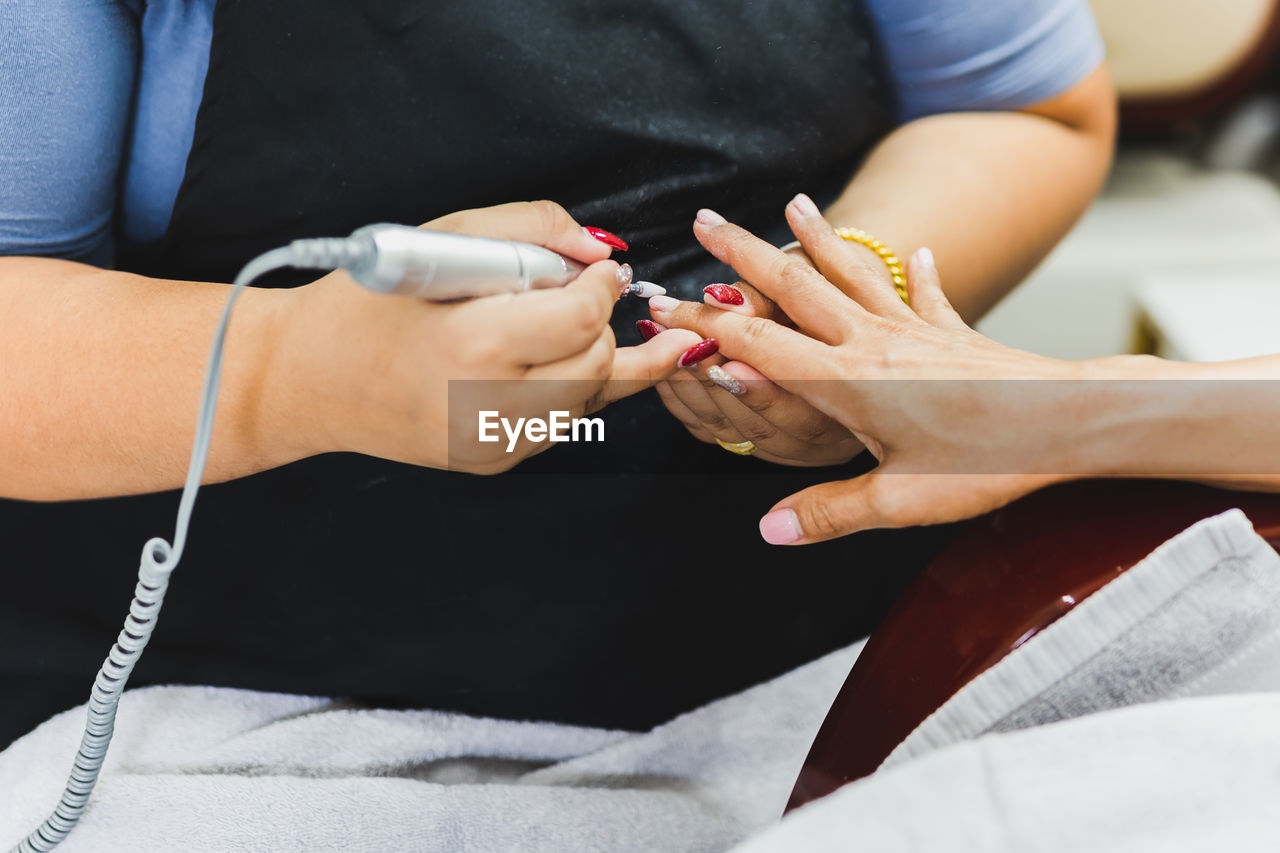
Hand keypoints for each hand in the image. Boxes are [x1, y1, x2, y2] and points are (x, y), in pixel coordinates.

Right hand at [279, 201, 701, 473]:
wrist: (308, 378)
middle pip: (598, 364)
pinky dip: (563, 389)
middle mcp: (489, 405)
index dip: (604, 287)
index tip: (604, 269)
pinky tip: (529, 362)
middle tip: (579, 294)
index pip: (583, 320)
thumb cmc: (368, 304)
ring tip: (548, 326)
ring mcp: (493, 443)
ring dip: (587, 358)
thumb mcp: (443, 238)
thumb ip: (532, 229)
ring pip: (590, 399)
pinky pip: (560, 423)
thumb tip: (599, 249)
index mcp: (475, 345)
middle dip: (601, 324)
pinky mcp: (494, 462)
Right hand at [659, 201, 1084, 542]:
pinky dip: (915, 275)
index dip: (702, 327)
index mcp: (846, 382)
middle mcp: (871, 342)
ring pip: (852, 275)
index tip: (661, 307)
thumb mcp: (899, 500)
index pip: (756, 346)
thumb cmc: (987, 461)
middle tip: (704, 220)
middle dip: (743, 253)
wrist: (1068, 420)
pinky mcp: (953, 333)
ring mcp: (913, 330)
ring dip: (817, 239)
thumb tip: (769, 529)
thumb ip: (829, 512)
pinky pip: (925, 295)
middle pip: (794, 288)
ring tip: (792, 202)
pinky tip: (916, 254)